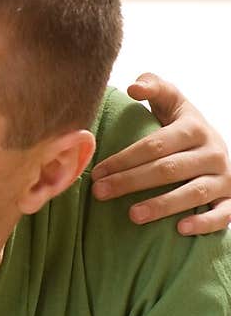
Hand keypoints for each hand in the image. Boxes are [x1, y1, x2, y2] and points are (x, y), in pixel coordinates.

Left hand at [91, 73, 230, 234]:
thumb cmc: (183, 124)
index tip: (96, 171)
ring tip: (132, 215)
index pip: (154, 145)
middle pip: (168, 169)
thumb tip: (133, 87)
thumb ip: (153, 86)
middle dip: (131, 182)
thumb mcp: (172, 101)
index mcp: (194, 128)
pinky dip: (203, 223)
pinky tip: (180, 229)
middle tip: (100, 193)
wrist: (218, 145)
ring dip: (162, 205)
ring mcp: (224, 178)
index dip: (124, 158)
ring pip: (193, 193)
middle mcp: (212, 152)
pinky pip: (222, 215)